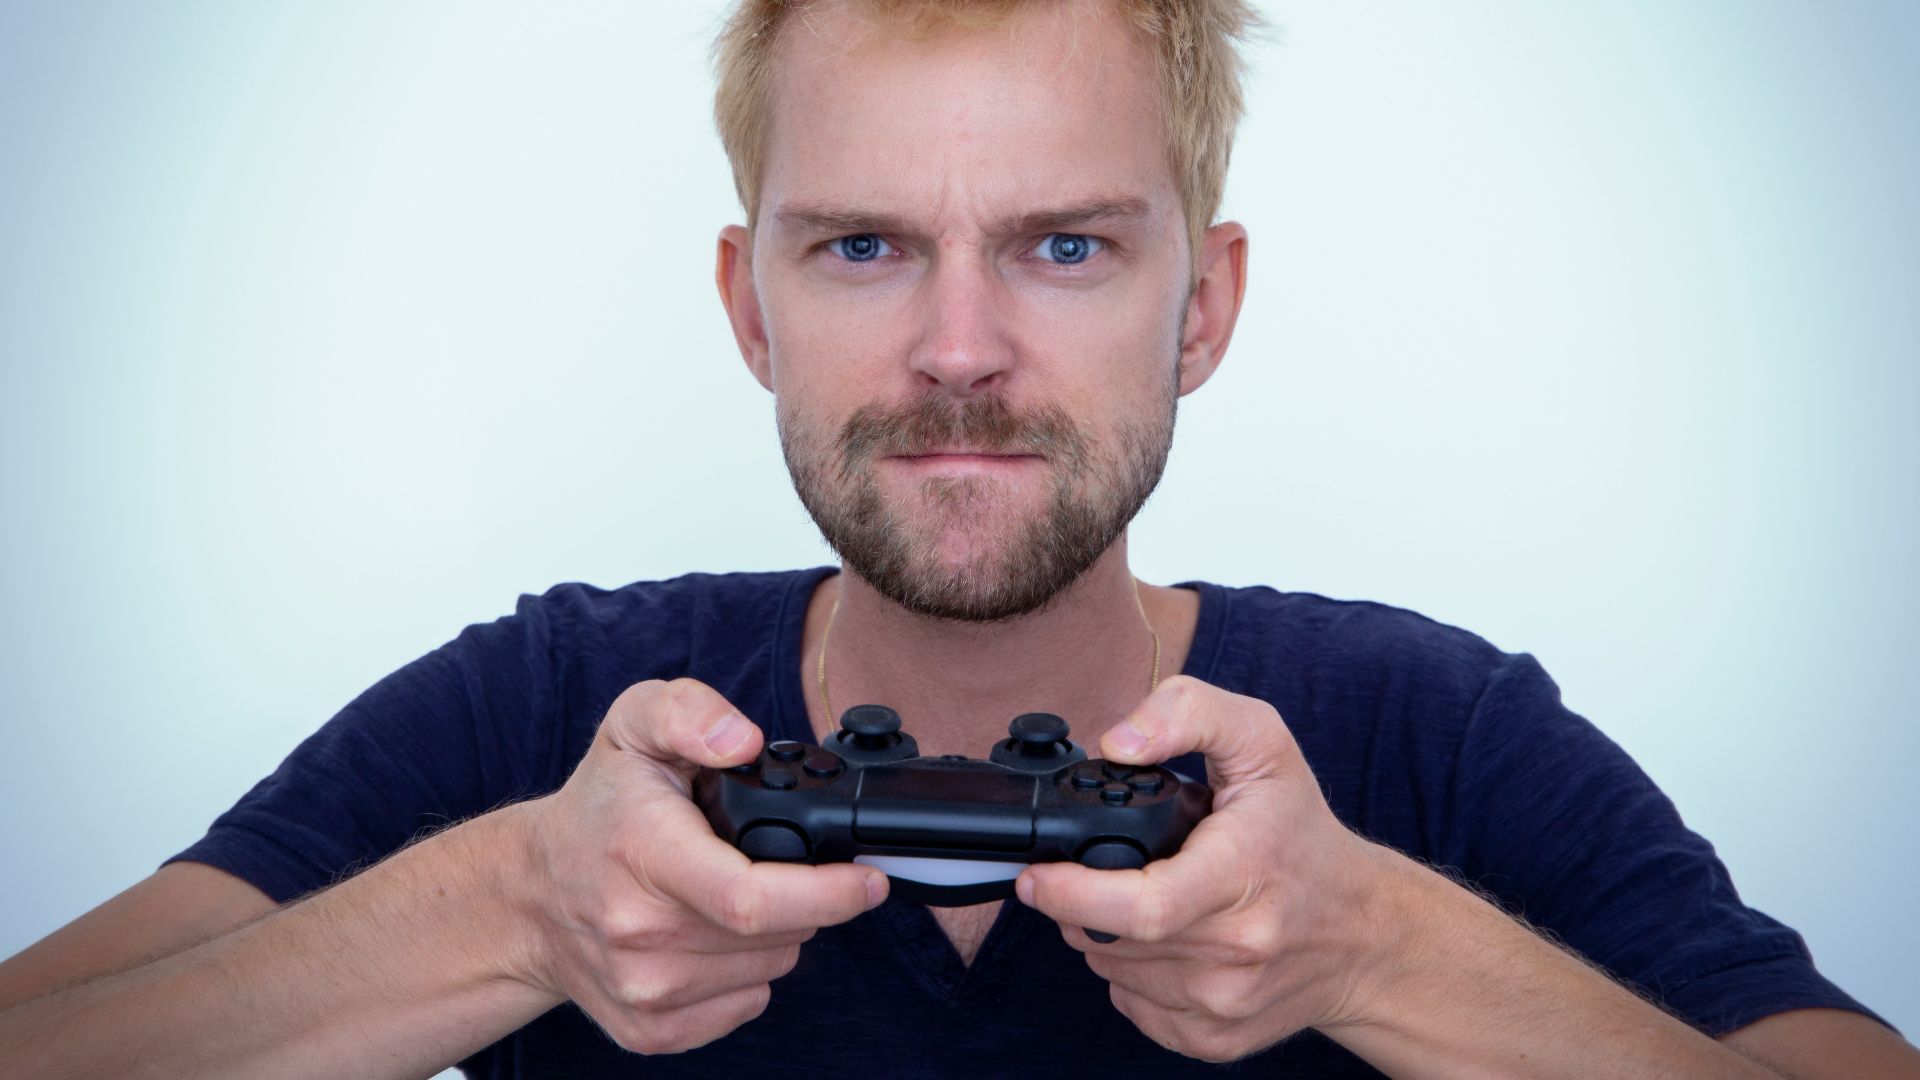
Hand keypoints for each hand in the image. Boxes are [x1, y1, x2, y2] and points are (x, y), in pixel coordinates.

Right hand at [514, 678, 887, 1053]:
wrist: (527, 897)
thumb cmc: (597, 809)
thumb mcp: (633, 725)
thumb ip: (689, 711)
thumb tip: (741, 738)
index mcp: (643, 855)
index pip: (751, 898)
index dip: (829, 893)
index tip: (869, 879)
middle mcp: (640, 934)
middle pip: (779, 934)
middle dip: (803, 896)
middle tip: (770, 859)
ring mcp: (644, 991)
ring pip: (771, 968)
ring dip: (776, 933)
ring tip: (729, 890)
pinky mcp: (650, 1031)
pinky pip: (745, 1005)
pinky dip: (748, 972)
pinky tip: (713, 934)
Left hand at [1016, 675, 1399, 1062]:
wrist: (1365, 934)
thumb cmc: (1301, 835)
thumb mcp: (1262, 741)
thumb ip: (1187, 712)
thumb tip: (1117, 741)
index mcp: (1244, 872)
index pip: (1141, 907)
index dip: (1071, 894)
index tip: (1036, 875)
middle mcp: (1237, 948)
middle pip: (1110, 939)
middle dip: (1079, 902)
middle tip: (1096, 869)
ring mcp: (1225, 1001)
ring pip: (1112, 972)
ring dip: (1103, 935)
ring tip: (1145, 895)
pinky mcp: (1215, 1038)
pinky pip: (1133, 1005)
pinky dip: (1130, 972)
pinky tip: (1165, 939)